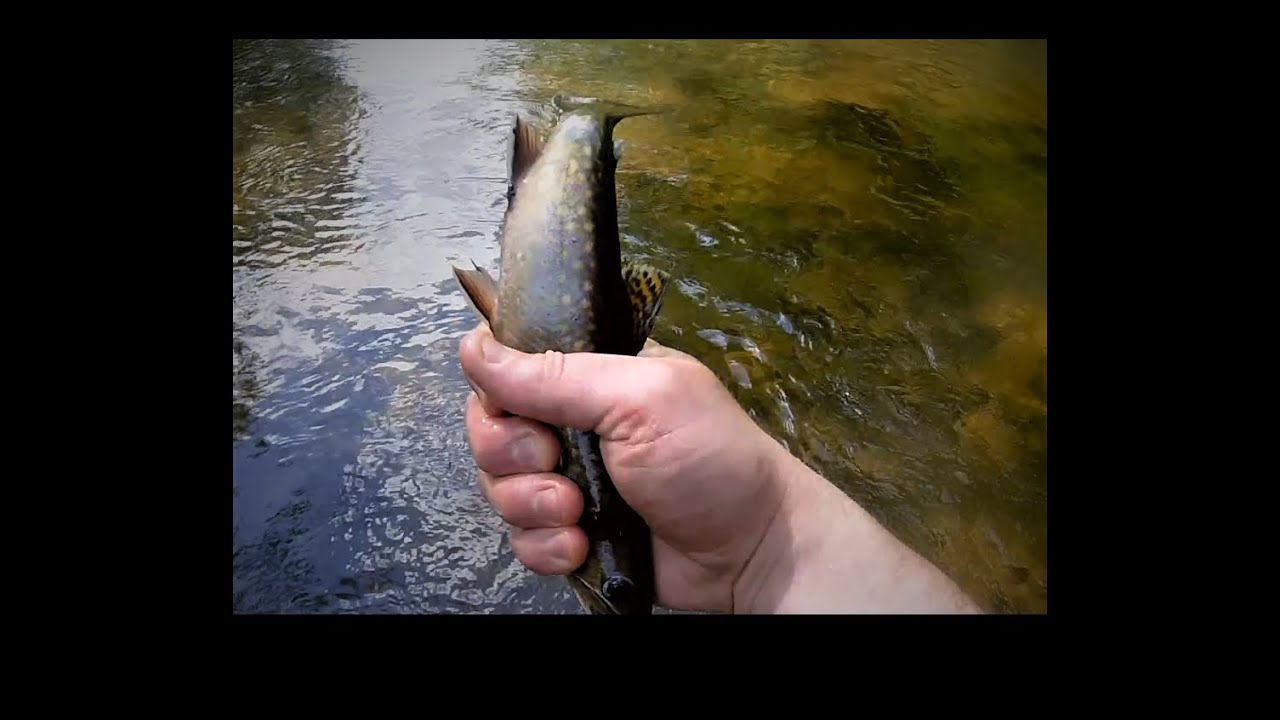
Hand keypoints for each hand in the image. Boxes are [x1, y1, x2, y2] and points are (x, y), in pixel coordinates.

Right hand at [459, 324, 790, 612]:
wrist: (750, 550)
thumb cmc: (713, 458)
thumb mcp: (641, 397)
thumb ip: (557, 374)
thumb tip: (473, 347)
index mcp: (589, 373)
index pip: (507, 366)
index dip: (498, 392)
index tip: (523, 412)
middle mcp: (571, 423)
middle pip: (491, 430)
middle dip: (513, 456)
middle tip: (557, 464)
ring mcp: (568, 480)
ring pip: (498, 488)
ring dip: (531, 506)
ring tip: (579, 514)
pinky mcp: (569, 533)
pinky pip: (521, 539)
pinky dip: (546, 547)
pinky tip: (582, 546)